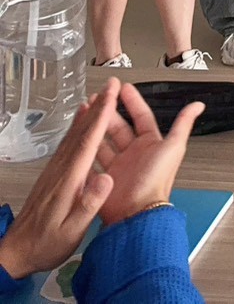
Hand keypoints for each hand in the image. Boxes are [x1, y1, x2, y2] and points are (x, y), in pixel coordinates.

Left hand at [0, 83, 118, 278]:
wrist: (17, 252)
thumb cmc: (47, 244)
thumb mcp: (71, 231)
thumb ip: (89, 204)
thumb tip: (108, 176)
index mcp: (69, 181)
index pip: (88, 142)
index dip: (101, 116)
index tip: (112, 94)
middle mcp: (61, 170)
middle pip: (81, 133)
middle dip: (98, 107)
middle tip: (111, 85)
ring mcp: (55, 171)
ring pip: (74, 136)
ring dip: (88, 114)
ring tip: (100, 96)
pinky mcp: (52, 175)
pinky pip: (67, 144)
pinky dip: (76, 128)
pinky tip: (81, 122)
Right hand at [95, 84, 203, 227]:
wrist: (136, 213)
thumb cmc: (156, 181)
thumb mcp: (173, 148)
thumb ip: (183, 124)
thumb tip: (198, 105)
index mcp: (150, 144)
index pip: (141, 116)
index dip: (132, 101)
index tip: (122, 87)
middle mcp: (133, 154)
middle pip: (118, 127)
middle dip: (108, 112)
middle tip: (97, 99)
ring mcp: (117, 167)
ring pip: (103, 142)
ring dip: (95, 128)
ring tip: (85, 114)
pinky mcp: (102, 180)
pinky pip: (92, 162)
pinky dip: (85, 151)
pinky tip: (77, 139)